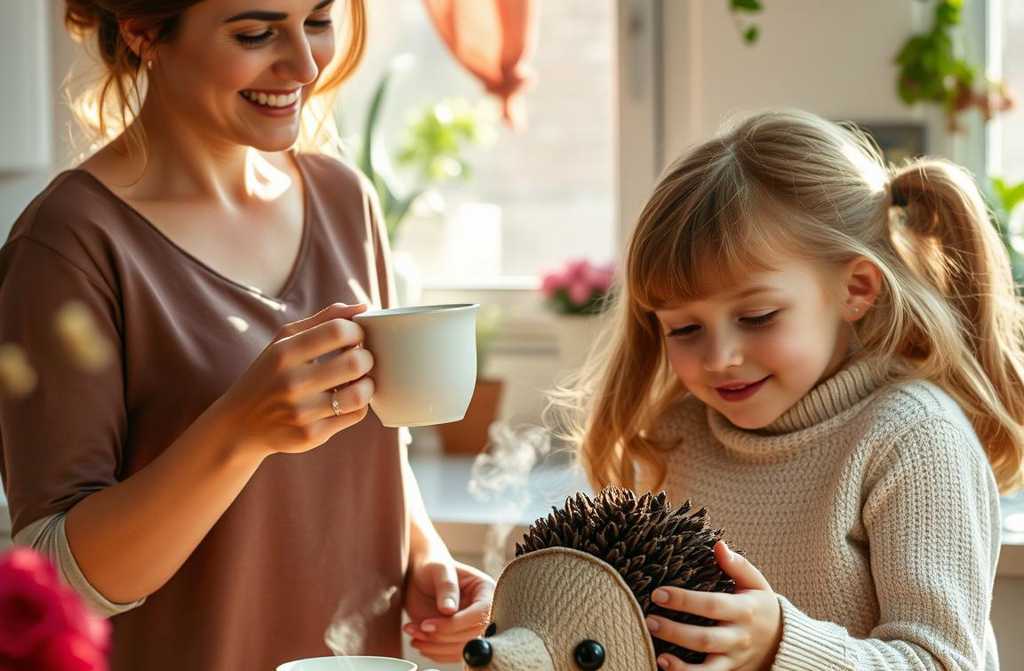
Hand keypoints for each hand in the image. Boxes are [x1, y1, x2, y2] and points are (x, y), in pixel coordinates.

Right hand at [213, 302, 374, 459]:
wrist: (240, 424)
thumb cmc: (270, 374)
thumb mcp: (284, 341)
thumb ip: (324, 319)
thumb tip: (363, 307)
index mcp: (284, 353)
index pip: (337, 331)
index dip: (357, 330)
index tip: (356, 337)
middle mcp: (291, 383)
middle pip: (355, 362)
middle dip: (367, 358)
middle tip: (361, 359)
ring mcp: (301, 412)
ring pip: (360, 394)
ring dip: (368, 384)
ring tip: (359, 380)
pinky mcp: (311, 435)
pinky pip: (356, 415)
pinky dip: (358, 404)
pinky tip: (346, 399)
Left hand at [403, 550, 494, 662]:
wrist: (420, 574)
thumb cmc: (432, 565)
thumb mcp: (439, 570)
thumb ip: (446, 587)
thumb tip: (449, 610)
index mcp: (486, 591)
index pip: (479, 615)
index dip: (455, 624)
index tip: (427, 624)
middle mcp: (482, 611)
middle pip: (471, 636)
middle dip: (441, 637)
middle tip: (417, 628)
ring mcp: (470, 626)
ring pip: (461, 650)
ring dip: (434, 647)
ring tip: (413, 633)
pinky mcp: (458, 637)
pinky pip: (451, 654)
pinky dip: (433, 652)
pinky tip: (418, 640)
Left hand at [645, 541, 781, 670]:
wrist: (781, 642)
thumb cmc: (760, 606)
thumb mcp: (755, 583)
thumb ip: (737, 565)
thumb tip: (718, 545)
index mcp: (745, 610)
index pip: (712, 605)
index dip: (685, 600)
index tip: (659, 593)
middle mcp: (739, 637)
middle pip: (705, 639)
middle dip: (675, 631)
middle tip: (649, 620)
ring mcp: (733, 659)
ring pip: (707, 669)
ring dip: (681, 666)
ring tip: (658, 655)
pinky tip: (665, 667)